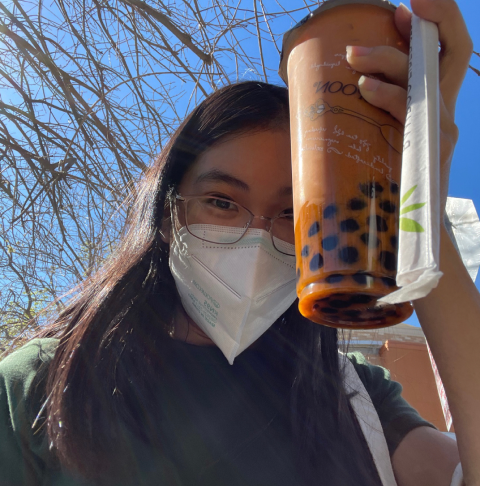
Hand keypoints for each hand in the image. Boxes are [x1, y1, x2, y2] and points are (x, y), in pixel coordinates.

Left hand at [346, 0, 472, 210]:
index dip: (437, 20)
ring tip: (355, 56)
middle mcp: (443, 109)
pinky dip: (389, 95)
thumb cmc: (389, 180)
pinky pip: (412, 112)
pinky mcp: (432, 148)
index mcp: (432, 102)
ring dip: (389, 60)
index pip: (446, 51)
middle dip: (430, 20)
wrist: (413, 227)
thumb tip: (329, 97)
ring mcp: (441, 128)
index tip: (404, 6)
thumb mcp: (383, 138)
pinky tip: (366, 87)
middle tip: (396, 10)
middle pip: (452, 51)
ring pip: (424, 78)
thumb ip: (372, 115)